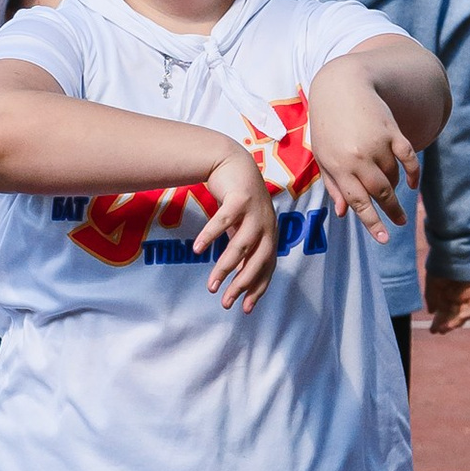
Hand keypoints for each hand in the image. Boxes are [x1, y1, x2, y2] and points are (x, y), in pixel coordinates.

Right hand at [189, 145, 277, 309]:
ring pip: (241, 245)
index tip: (245, 309)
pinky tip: (199, 250)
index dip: (258, 288)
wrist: (232, 161)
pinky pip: (224, 220)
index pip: (267, 268)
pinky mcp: (240, 198)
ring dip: (225, 267)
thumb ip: (244, 249)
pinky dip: (211, 236)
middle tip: (225, 302)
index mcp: (270, 234)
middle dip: (242, 284)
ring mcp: (255, 211)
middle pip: (258, 260)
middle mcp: (267, 224)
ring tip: (211, 284)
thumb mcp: (244, 227)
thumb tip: (236, 278)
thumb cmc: (237, 200)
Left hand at [306, 64, 420, 239]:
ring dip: (395, 188)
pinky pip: (408, 159)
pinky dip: (413, 173)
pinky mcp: (392, 131)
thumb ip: (335, 185)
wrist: (340, 86)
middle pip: (380, 193)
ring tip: (391, 189)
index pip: (358, 202)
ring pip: (393, 177)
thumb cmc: (327, 124)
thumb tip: (345, 214)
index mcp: (337, 166)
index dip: (372, 223)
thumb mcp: (323, 155)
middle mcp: (357, 157)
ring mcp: (376, 144)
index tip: (384, 239)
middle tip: (400, 222)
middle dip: (392, 212)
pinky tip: (412, 183)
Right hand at [423, 265, 469, 331]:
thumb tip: (431, 312)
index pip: (443, 312)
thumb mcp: (431, 284)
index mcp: (445, 293)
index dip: (438, 322)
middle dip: (445, 324)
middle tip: (438, 330)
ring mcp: (466, 294)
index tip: (432, 330)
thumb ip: (431, 298)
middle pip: (453, 315)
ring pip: (462, 314)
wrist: (451, 252)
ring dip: (454, 323)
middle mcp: (456, 296)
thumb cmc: (440, 265)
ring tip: (445, 328)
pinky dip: (464, 315)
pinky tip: (454, 320)